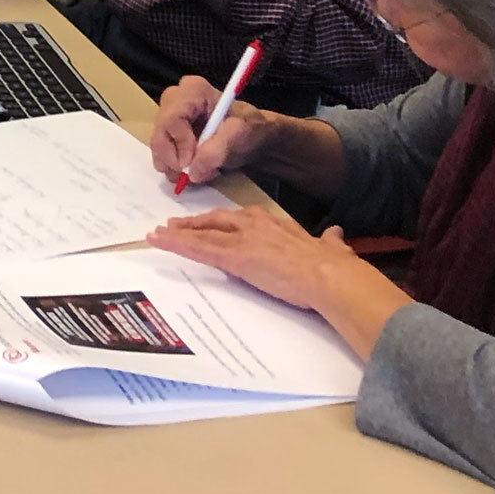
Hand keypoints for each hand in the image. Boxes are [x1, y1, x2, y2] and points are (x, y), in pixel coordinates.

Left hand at [148, 210, 359, 313]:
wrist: (327, 274)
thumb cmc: (331, 266)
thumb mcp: (330, 247)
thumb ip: (329, 241)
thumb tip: (336, 236)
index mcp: (273, 223)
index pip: (239, 219)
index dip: (221, 222)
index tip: (209, 223)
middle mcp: (253, 224)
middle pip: (215, 221)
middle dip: (193, 224)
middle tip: (173, 225)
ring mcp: (241, 239)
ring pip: (202, 233)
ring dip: (178, 233)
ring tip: (159, 234)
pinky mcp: (233, 257)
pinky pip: (198, 249)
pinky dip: (176, 244)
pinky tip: (160, 242)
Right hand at [149, 74, 275, 189]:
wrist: (253, 136)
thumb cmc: (249, 131)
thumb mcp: (240, 138)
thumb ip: (216, 151)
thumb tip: (192, 172)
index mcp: (193, 91)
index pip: (172, 119)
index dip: (180, 145)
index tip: (193, 165)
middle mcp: (176, 98)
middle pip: (160, 132)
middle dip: (174, 159)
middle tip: (192, 175)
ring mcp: (169, 113)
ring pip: (158, 145)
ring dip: (175, 166)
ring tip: (199, 171)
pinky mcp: (168, 129)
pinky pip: (160, 151)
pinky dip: (174, 166)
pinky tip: (194, 168)